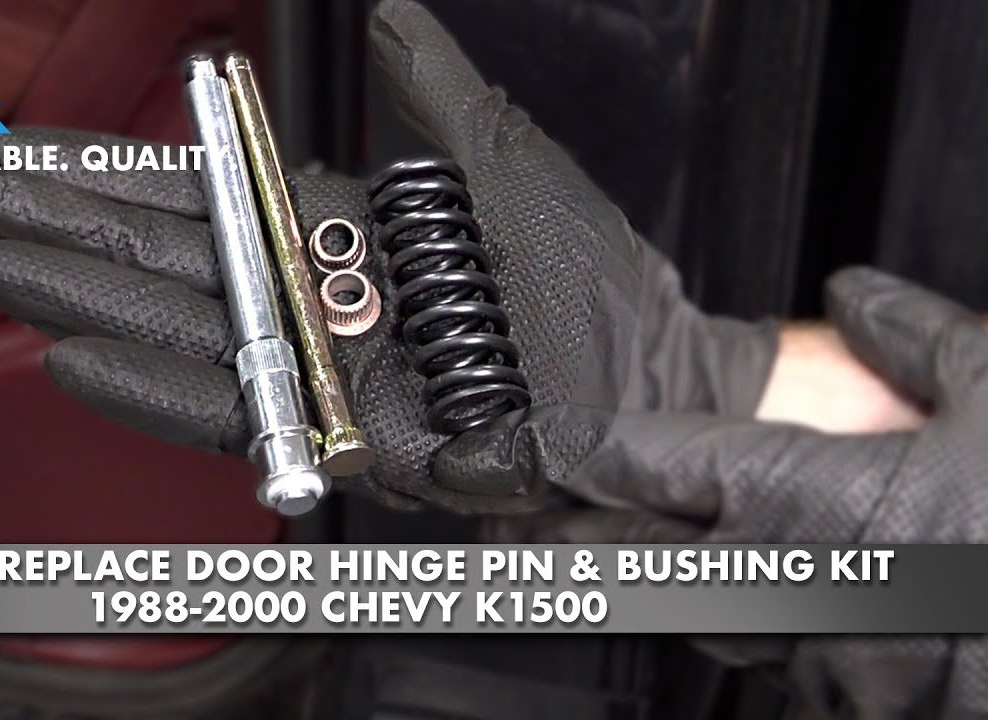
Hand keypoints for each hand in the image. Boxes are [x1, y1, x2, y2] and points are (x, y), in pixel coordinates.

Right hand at [0, 0, 776, 512]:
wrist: (637, 379)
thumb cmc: (587, 276)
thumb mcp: (499, 153)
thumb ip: (432, 84)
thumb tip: (390, 11)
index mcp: (334, 226)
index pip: (203, 190)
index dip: (116, 167)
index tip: (38, 145)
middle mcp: (309, 292)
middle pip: (166, 251)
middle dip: (66, 219)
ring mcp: (315, 363)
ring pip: (177, 324)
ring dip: (83, 293)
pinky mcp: (331, 429)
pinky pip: (224, 407)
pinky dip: (146, 387)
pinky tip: (73, 355)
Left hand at [496, 268, 987, 715]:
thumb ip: (918, 335)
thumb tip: (859, 296)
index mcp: (806, 494)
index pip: (645, 463)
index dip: (566, 451)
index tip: (508, 446)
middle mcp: (786, 582)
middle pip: (627, 557)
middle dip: (554, 541)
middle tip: (494, 525)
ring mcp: (813, 655)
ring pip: (684, 615)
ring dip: (632, 586)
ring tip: (574, 560)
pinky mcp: (847, 704)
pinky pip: (763, 659)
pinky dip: (731, 627)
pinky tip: (731, 604)